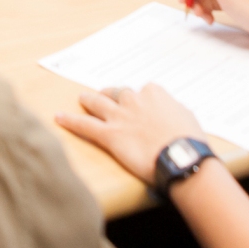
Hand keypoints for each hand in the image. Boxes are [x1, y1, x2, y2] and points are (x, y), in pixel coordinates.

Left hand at [55, 83, 211, 185]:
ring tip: (83, 98)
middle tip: (108, 97)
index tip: (143, 106)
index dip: (141, 100)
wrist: (181, 157)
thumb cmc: (190, 140)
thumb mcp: (187, 117)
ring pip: (98, 103)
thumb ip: (173, 111)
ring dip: (90, 100)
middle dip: (112, 95)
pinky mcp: (109, 135)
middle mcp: (134, 100)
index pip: (143, 90)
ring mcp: (120, 116)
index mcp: (154, 93)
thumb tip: (170, 113)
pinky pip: (85, 125)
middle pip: (118, 93)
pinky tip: (59, 118)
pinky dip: (70, 120)